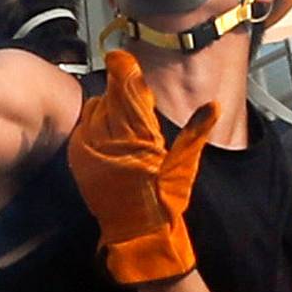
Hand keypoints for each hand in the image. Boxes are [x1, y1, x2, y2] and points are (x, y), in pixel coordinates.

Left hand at [68, 52, 216, 286]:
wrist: (137, 235)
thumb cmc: (165, 203)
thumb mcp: (184, 168)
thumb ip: (195, 134)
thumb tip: (213, 106)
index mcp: (139, 140)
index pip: (128, 96)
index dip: (124, 73)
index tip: (121, 56)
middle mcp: (111, 142)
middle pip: (109, 100)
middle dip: (117, 89)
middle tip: (124, 80)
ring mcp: (91, 151)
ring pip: (93, 112)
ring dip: (104, 105)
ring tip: (118, 107)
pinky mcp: (78, 162)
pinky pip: (82, 129)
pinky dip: (91, 122)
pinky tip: (102, 123)